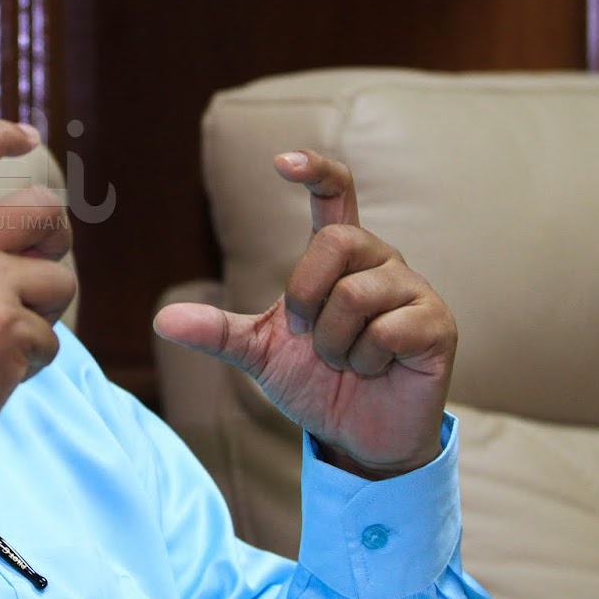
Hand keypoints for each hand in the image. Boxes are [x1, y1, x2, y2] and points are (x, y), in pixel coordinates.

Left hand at [153, 150, 454, 477]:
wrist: (359, 436)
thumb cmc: (318, 383)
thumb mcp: (259, 353)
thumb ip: (217, 332)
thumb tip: (161, 320)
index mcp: (341, 258)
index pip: (336, 195)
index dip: (315, 171)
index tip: (282, 162)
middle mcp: (381, 262)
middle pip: (335, 242)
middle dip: (305, 296)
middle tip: (307, 335)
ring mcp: (414, 291)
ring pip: (357, 294)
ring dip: (334, 342)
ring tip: (345, 361)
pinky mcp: (437, 325)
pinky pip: (387, 331)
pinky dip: (365, 361)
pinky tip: (374, 371)